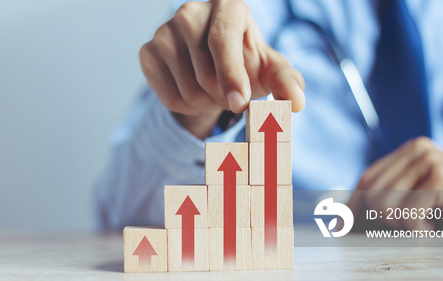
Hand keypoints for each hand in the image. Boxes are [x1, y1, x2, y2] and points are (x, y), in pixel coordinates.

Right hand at [139, 0, 304, 138]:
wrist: (212, 66)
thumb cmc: (246, 62)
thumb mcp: (272, 70)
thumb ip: (288, 83)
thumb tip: (296, 103)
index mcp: (227, 5)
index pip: (222, 39)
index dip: (231, 75)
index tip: (240, 103)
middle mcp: (190, 12)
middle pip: (206, 75)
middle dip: (225, 97)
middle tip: (233, 94)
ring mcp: (163, 31)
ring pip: (188, 91)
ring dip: (207, 104)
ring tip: (213, 91)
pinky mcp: (147, 52)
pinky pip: (169, 98)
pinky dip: (187, 107)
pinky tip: (193, 92)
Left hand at [348, 137, 442, 230]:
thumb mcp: (425, 198)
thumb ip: (394, 196)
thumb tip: (345, 214)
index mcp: (412, 150)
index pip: (368, 178)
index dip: (351, 205)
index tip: (341, 227)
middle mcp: (419, 149)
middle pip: (371, 192)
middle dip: (376, 219)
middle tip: (403, 231)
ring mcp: (429, 161)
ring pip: (383, 204)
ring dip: (402, 226)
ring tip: (426, 226)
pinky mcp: (440, 177)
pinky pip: (407, 213)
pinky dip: (419, 230)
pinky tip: (436, 228)